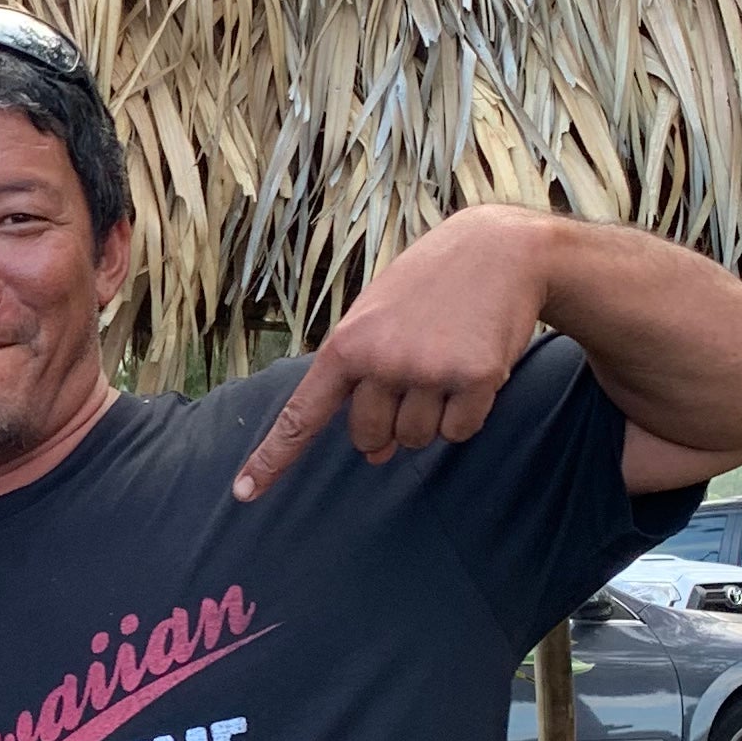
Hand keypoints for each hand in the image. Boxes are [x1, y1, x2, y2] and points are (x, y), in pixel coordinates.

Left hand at [234, 211, 553, 501]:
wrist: (498, 247)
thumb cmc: (427, 288)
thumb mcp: (377, 321)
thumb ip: (363, 385)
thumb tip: (376, 455)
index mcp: (346, 344)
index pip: (302, 415)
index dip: (272, 458)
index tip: (243, 493)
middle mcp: (382, 360)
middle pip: (369, 438)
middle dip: (389, 423)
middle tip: (415, 372)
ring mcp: (428, 369)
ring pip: (415, 439)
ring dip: (431, 416)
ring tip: (445, 360)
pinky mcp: (475, 376)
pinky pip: (459, 431)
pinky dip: (467, 414)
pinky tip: (474, 369)